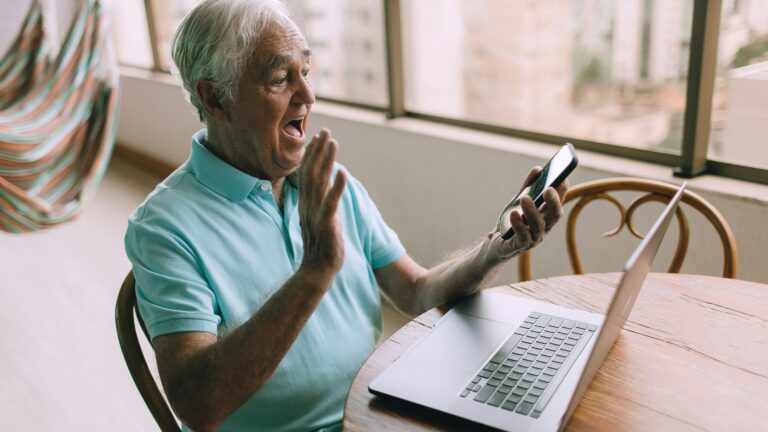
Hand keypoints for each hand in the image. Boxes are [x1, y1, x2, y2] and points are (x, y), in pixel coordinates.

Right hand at [298, 129, 346, 274]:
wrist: (317, 270)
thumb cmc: (321, 245)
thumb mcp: (317, 219)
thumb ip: (319, 202)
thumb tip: (324, 188)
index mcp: (306, 203)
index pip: (306, 174)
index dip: (311, 154)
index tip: (317, 137)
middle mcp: (308, 205)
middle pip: (311, 172)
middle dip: (318, 151)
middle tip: (325, 131)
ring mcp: (316, 214)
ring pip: (319, 182)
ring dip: (326, 161)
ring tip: (333, 143)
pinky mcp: (326, 224)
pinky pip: (330, 203)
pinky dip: (336, 187)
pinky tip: (343, 173)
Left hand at [487, 167, 567, 259]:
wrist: (496, 243)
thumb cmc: (511, 220)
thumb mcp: (518, 201)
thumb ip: (528, 187)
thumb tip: (538, 169)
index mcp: (546, 217)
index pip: (558, 204)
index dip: (562, 192)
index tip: (563, 178)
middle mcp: (544, 228)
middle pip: (553, 215)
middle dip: (553, 202)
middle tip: (549, 188)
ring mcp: (533, 239)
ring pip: (538, 226)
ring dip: (532, 212)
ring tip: (525, 199)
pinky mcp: (519, 246)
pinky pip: (522, 236)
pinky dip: (519, 225)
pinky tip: (514, 214)